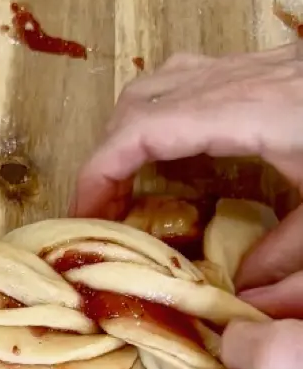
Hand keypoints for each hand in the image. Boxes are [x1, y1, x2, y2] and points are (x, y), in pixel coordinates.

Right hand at [71, 45, 302, 290]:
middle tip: (102, 212)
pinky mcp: (268, 69)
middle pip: (140, 100)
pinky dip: (163, 117)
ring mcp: (255, 67)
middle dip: (107, 155)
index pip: (144, 129)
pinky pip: (189, 81)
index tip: (85, 217)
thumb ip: (290, 260)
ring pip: (161, 82)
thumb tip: (240, 302)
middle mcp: (244, 79)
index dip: (100, 170)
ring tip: (128, 184)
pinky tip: (176, 155)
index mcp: (253, 111)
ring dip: (131, 130)